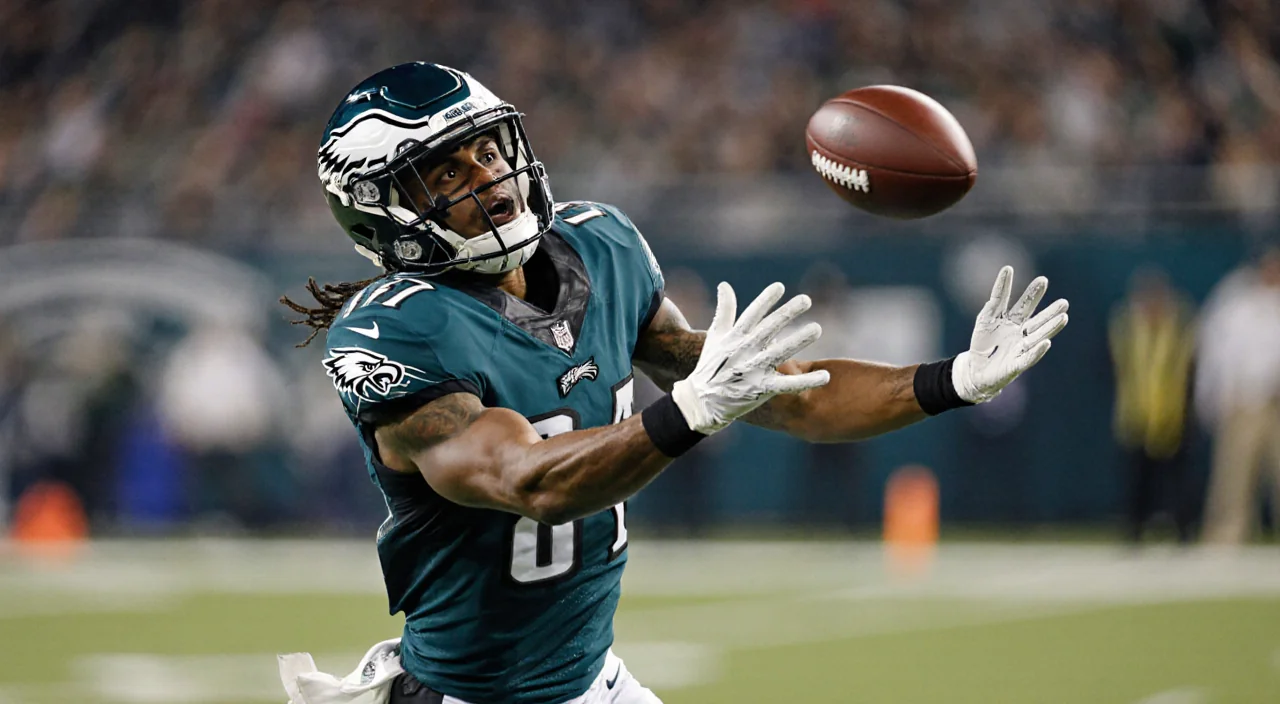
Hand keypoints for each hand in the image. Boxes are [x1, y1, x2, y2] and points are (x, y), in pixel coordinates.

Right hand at [672, 282, 830, 433]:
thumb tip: (724, 284)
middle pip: (769, 328)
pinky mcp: (762, 389)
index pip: (751, 314)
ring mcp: (753, 370)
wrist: (702, 402)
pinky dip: (806, 382)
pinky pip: (787, 385)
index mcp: (734, 337)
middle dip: (787, 313)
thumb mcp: (715, 336)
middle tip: (806, 300)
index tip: (779, 287)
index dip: (764, 300)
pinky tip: (824, 376)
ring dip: (798, 340)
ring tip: (817, 328)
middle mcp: (744, 351)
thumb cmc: (710, 365)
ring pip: (780, 352)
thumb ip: (724, 310)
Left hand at [952, 266, 1068, 403]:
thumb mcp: (985, 320)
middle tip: (1064, 302)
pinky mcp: (1016, 365)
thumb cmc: (983, 343)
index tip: (1043, 279)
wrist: (975, 369)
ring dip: (1051, 327)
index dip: (1032, 293)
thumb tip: (1002, 286)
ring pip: (1038, 336)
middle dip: (1050, 311)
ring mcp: (1020, 348)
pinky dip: (1037, 350)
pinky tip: (1047, 342)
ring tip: (1064, 317)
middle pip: (1037, 320)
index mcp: (1013, 320)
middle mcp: (1021, 333)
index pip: (1023, 304)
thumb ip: (992, 305)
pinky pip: (1028, 357)